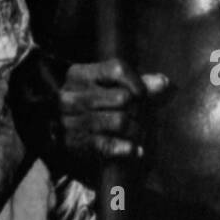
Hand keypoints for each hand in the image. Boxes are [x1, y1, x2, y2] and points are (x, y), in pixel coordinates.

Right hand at [55, 58, 169, 168]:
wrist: (55, 128)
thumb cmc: (90, 102)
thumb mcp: (105, 87)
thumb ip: (136, 83)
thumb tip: (163, 83)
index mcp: (79, 74)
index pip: (117, 69)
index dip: (137, 82)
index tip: (142, 95)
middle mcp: (72, 95)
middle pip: (122, 97)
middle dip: (139, 108)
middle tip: (143, 116)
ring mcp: (71, 120)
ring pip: (120, 121)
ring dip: (137, 129)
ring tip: (140, 132)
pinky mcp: (76, 143)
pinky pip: (108, 145)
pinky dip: (127, 148)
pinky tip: (136, 150)